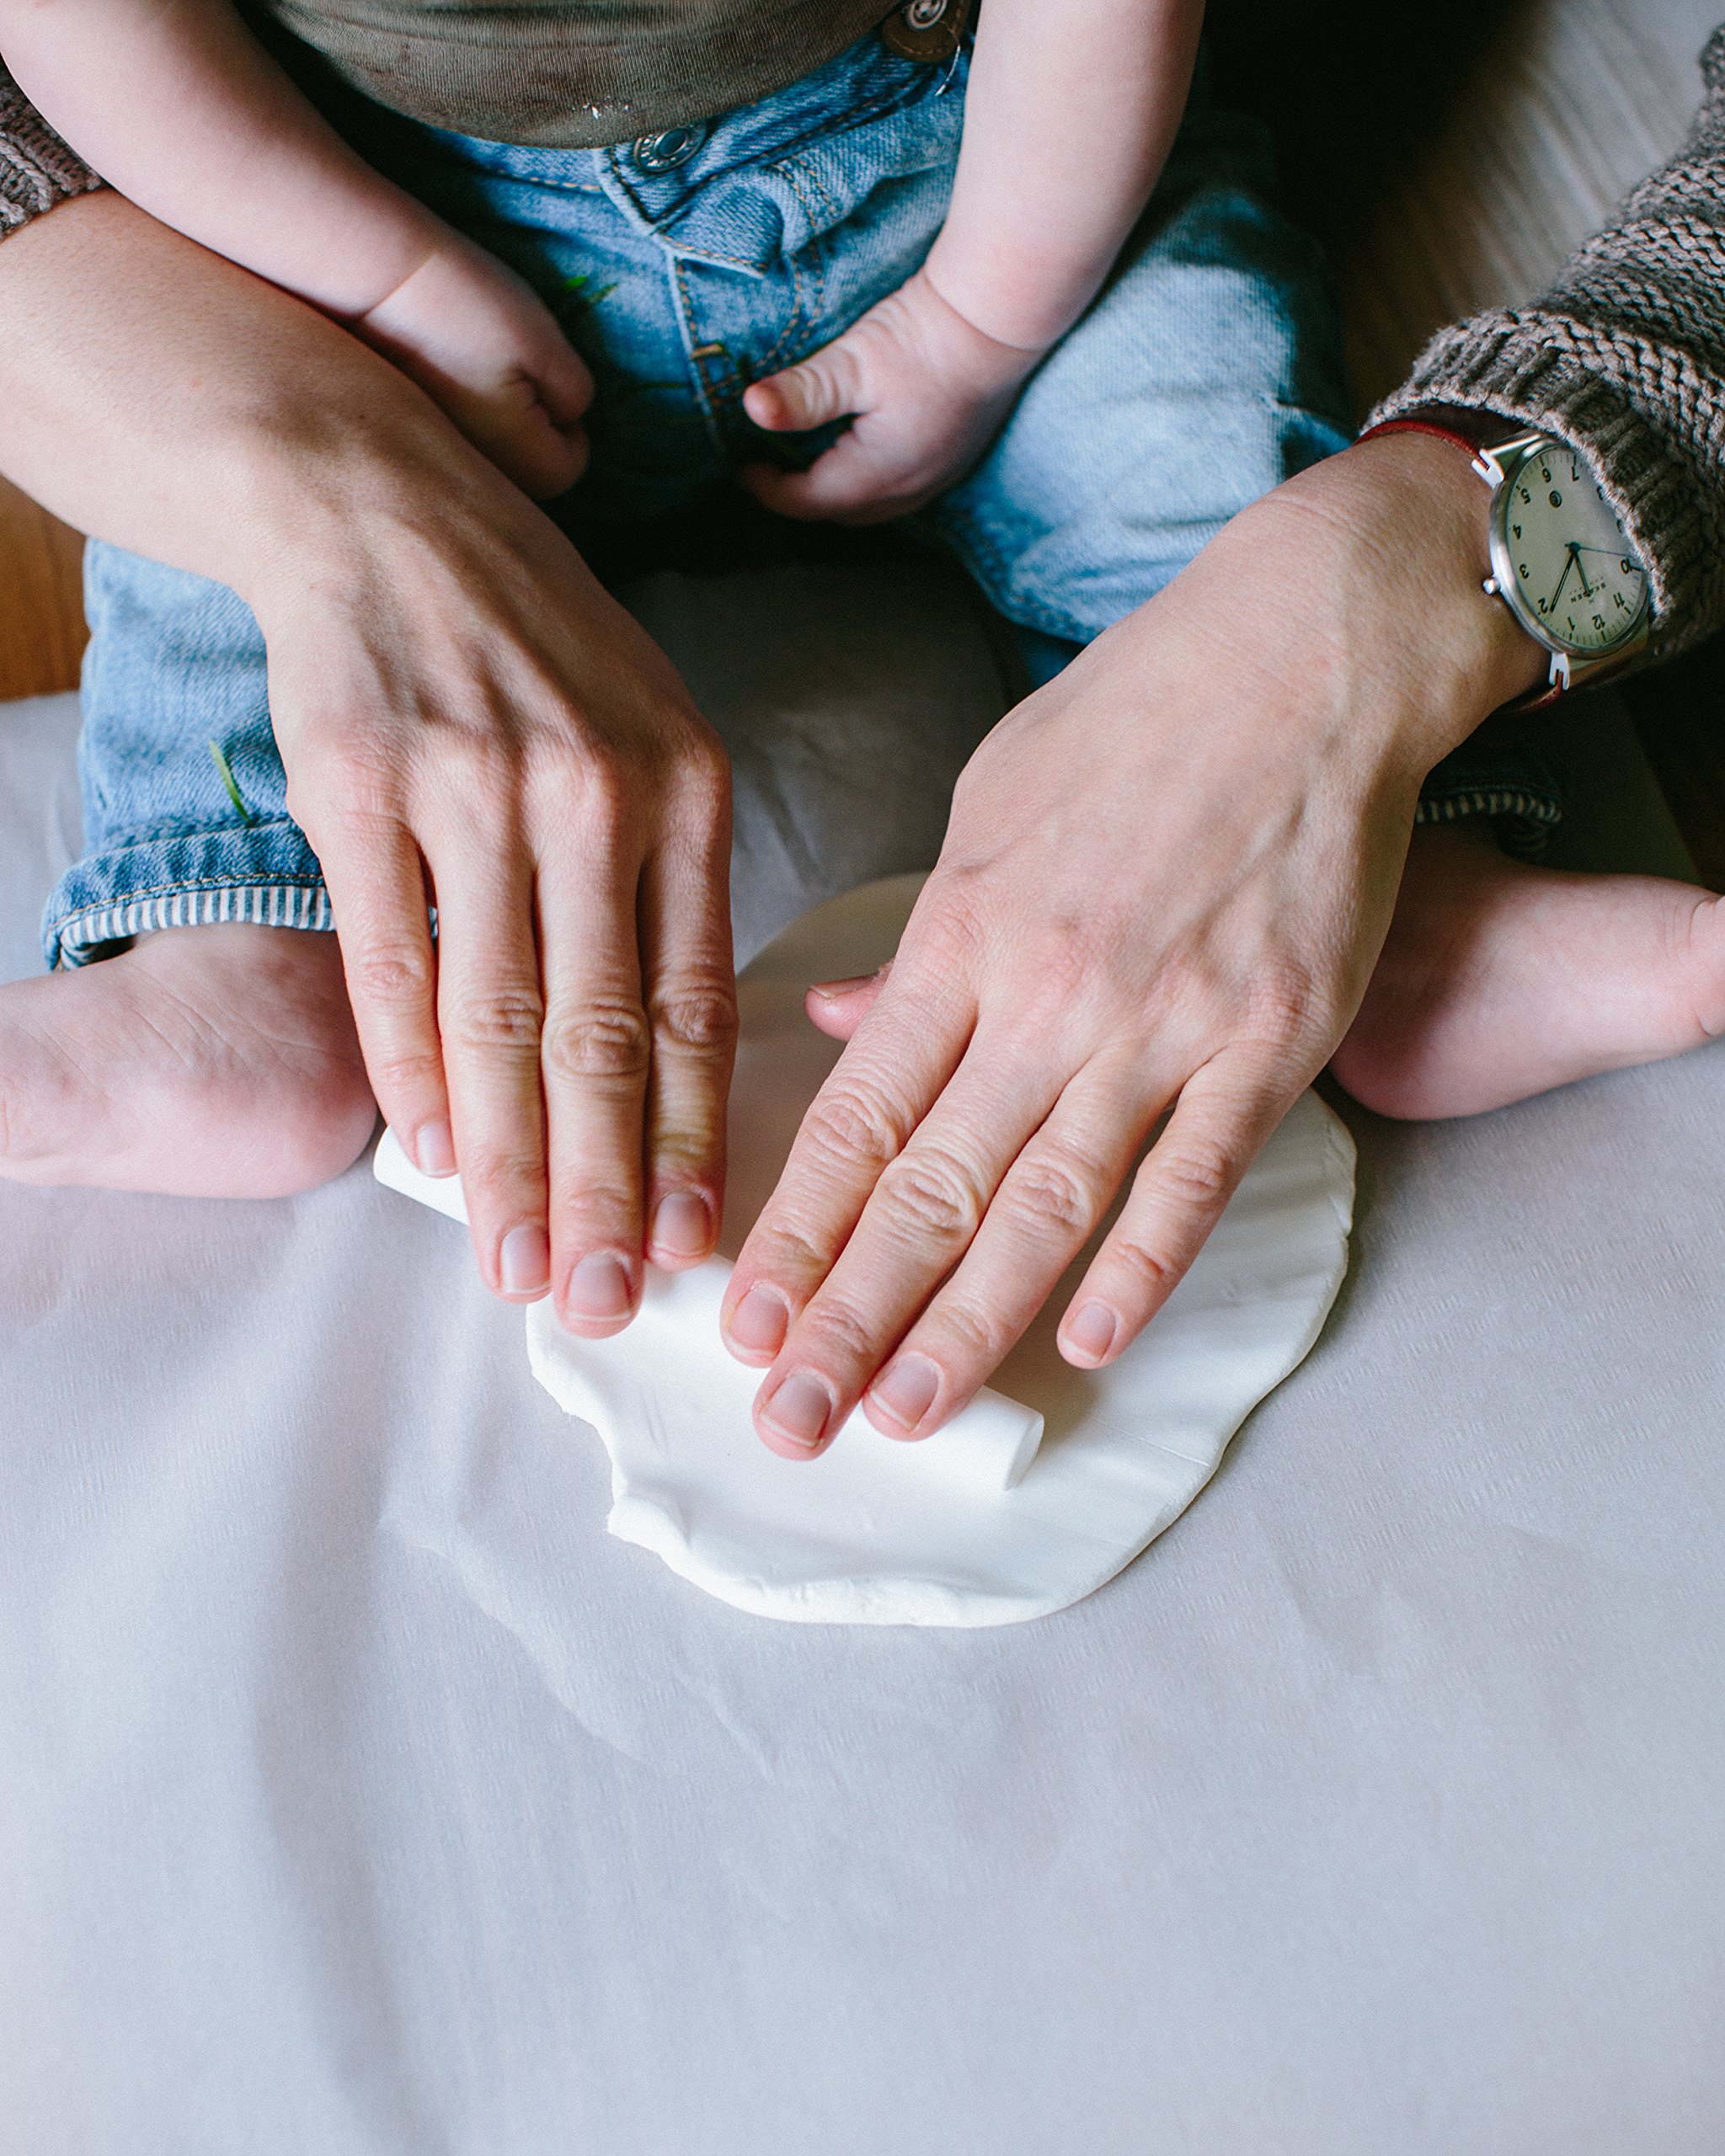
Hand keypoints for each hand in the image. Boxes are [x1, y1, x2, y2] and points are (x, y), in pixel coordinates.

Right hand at [0, 193, 729, 1329]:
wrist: (389, 509)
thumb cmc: (539, 643)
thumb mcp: (652, 733)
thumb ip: (671, 883)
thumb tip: (672, 1059)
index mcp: (684, 788)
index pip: (696, 999)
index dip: (691, 1135)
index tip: (692, 1242)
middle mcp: (589, 795)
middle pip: (600, 1035)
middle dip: (603, 1188)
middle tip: (603, 1301)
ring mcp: (471, 791)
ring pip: (495, 1018)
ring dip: (507, 1161)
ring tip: (515, 1265)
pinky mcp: (360, 790)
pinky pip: (388, 963)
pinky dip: (408, 1069)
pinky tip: (431, 1152)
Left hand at [719, 436, 1545, 1457]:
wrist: (1306, 656)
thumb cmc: (1134, 718)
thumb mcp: (988, 803)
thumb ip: (918, 938)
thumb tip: (840, 1024)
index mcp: (961, 934)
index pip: (857, 1120)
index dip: (796, 1235)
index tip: (744, 1324)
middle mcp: (1046, 995)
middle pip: (931, 1188)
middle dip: (851, 1317)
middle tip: (791, 1420)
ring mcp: (1162, 1025)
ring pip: (1046, 1207)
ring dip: (968, 1324)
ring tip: (904, 1416)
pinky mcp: (1267, 1042)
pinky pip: (1192, 1178)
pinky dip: (1140, 1267)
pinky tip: (1088, 1345)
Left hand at [738, 268, 1041, 522]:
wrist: (999, 317)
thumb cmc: (926, 335)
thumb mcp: (854, 362)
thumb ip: (803, 394)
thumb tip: (751, 409)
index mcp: (881, 472)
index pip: (809, 502)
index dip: (769, 490)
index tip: (741, 467)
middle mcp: (912, 487)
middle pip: (841, 513)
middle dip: (801, 498)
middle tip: (767, 469)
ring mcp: (939, 477)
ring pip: (873, 508)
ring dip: (836, 494)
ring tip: (806, 463)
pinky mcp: (954, 459)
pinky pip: (900, 492)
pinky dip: (868, 484)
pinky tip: (856, 454)